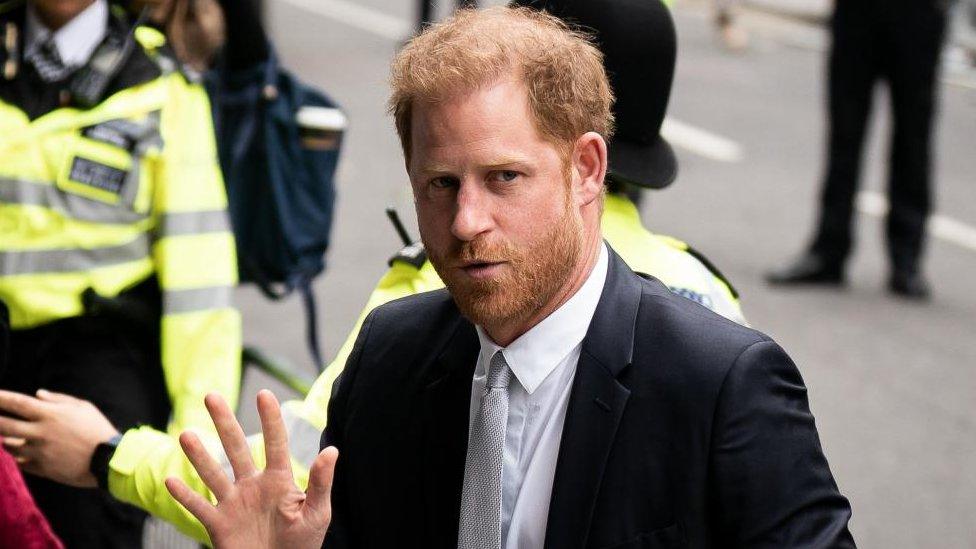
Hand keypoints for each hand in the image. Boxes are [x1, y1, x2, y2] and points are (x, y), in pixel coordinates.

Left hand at [0, 389, 119, 487]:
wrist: (108, 459)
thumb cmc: (98, 429)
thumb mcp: (84, 407)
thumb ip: (59, 400)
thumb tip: (38, 394)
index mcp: (51, 415)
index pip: (18, 403)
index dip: (1, 398)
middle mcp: (41, 433)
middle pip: (5, 426)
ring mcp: (40, 452)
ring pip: (10, 446)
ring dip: (6, 440)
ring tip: (8, 438)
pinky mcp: (42, 469)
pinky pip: (22, 463)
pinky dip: (20, 457)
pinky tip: (22, 454)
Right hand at [166, 390, 337, 548]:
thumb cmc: (303, 544)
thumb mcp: (317, 513)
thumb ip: (321, 483)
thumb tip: (332, 450)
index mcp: (279, 480)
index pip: (275, 443)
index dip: (270, 419)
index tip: (264, 394)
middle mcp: (253, 486)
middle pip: (236, 448)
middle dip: (224, 423)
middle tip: (211, 396)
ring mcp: (234, 504)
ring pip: (213, 474)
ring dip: (199, 456)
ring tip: (186, 435)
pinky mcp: (219, 525)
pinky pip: (199, 508)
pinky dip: (185, 496)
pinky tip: (170, 480)